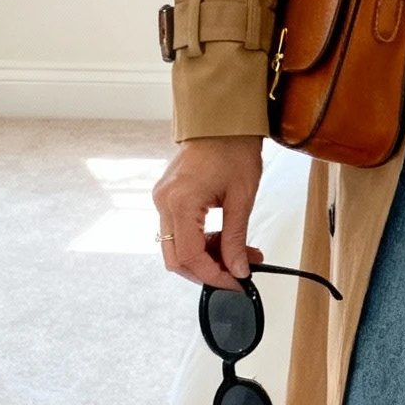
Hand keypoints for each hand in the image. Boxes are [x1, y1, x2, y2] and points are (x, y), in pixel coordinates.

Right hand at [153, 135, 263, 287]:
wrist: (221, 121)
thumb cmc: (233, 149)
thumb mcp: (242, 199)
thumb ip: (236, 239)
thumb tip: (238, 270)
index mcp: (180, 202)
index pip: (190, 257)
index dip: (214, 276)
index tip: (237, 284)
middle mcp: (164, 203)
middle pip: (176, 259)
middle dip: (207, 272)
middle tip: (238, 273)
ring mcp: (162, 200)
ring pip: (177, 248)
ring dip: (206, 258)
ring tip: (241, 254)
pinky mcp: (168, 198)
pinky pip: (178, 231)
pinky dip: (200, 242)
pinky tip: (224, 240)